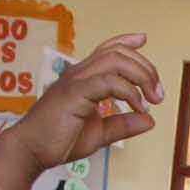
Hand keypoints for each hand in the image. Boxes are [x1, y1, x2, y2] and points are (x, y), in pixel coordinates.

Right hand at [1, 33, 162, 170]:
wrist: (31, 150)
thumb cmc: (58, 140)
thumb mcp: (99, 133)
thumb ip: (123, 125)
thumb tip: (149, 120)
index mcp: (83, 78)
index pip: (106, 49)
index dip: (126, 41)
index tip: (143, 39)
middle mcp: (79, 73)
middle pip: (118, 53)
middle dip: (145, 68)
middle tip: (158, 94)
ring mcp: (76, 81)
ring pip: (116, 61)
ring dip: (141, 76)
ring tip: (152, 99)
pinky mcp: (75, 93)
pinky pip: (109, 82)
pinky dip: (129, 93)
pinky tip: (137, 108)